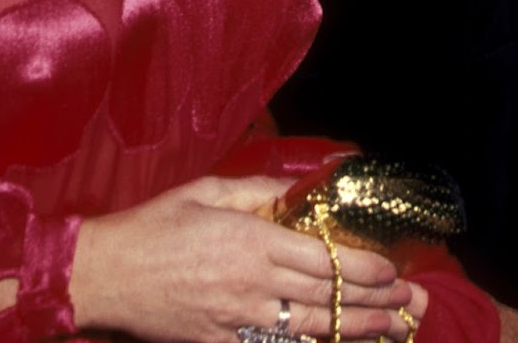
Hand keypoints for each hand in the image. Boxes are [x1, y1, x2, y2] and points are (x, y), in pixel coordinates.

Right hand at [70, 174, 426, 341]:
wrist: (106, 275)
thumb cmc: (153, 226)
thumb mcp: (206, 192)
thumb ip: (256, 191)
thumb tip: (297, 188)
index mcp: (251, 239)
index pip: (324, 257)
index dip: (364, 267)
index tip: (393, 270)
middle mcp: (253, 283)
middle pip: (327, 296)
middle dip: (375, 302)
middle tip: (412, 305)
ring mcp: (239, 321)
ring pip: (311, 330)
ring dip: (356, 330)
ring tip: (392, 330)